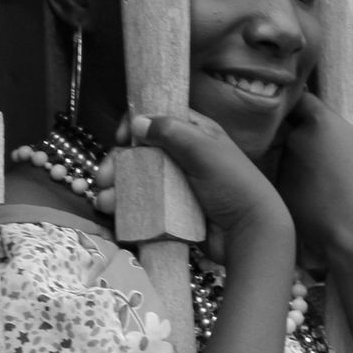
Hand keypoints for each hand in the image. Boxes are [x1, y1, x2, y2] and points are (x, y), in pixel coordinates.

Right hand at [96, 111, 290, 254]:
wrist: (250, 232)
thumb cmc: (233, 185)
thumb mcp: (204, 151)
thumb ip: (171, 132)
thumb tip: (138, 122)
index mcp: (195, 134)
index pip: (158, 120)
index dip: (136, 125)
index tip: (121, 138)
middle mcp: (183, 156)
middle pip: (140, 152)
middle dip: (118, 163)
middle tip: (102, 178)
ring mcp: (177, 185)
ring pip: (137, 179)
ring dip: (116, 188)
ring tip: (104, 202)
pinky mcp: (172, 211)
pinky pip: (143, 204)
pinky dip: (126, 206)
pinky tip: (112, 212)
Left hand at [274, 93, 352, 269]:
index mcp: (318, 122)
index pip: (301, 100)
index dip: (304, 104)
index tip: (310, 111)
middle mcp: (294, 140)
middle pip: (295, 133)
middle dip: (307, 142)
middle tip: (327, 159)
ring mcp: (283, 168)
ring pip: (291, 161)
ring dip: (303, 168)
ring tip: (326, 187)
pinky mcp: (278, 194)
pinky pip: (288, 185)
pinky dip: (299, 191)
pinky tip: (318, 204)